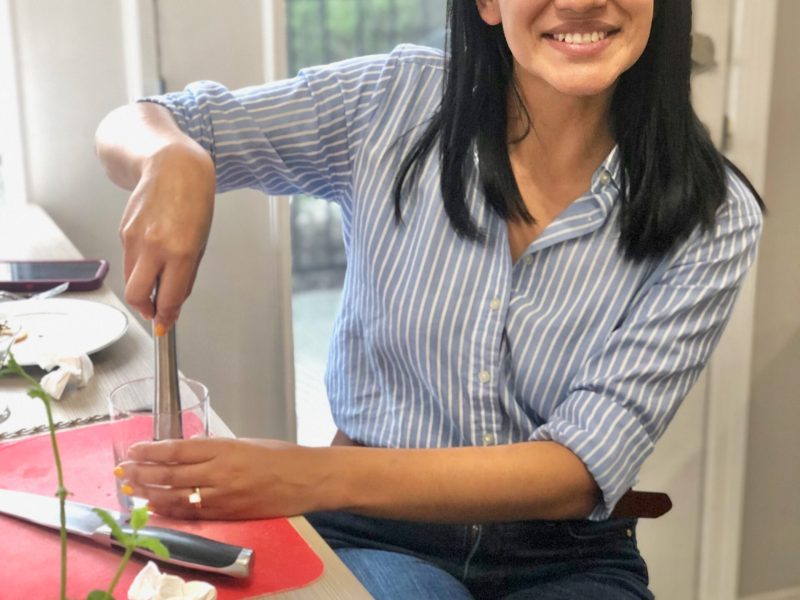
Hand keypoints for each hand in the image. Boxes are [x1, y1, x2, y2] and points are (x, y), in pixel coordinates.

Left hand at [118, 438, 327, 519]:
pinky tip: (155, 507)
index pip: (178, 450)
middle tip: (123, 471)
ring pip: (176, 496)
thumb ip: (216, 446)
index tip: (134, 450)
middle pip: (171, 474)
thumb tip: (189, 448)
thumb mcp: (247, 442)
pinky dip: (170, 510)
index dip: (151, 451)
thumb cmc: (282, 456)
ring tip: (131, 489)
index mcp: (225, 448)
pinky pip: (192, 513)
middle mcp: (220, 472)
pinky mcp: (229, 513)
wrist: (308, 480)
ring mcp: (223, 496)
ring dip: (150, 493)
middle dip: (143, 473)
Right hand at [119, 142, 214, 331]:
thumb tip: (173, 303)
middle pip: (137, 295)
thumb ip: (186, 275)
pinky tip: (154, 252)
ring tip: (159, 278)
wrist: (172, 167)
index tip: (165, 326)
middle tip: (156, 311)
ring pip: (131, 278)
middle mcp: (154, 246)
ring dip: (144, 285)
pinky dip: (141, 265)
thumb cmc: (193, 202)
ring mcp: (134, 238)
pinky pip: (130, 259)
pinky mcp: (123, 231)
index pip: (167, 298)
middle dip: (145, 309)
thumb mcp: (200, 243)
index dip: (165, 317)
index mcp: (180, 251)